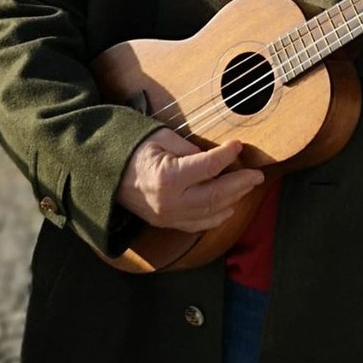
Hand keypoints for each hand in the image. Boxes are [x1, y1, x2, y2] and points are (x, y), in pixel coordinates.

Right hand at [117, 130, 263, 232]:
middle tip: (257, 174)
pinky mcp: (167, 223)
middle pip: (216, 195)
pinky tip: (230, 206)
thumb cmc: (133, 150)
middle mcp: (170, 202)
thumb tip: (216, 159)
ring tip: (248, 186)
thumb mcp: (162, 138)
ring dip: (233, 199)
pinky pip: (198, 224)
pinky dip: (217, 216)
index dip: (228, 155)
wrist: (104, 174)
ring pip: (210, 212)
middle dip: (241, 184)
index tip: (239, 145)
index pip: (209, 167)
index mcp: (168, 178)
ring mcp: (169, 216)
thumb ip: (190, 150)